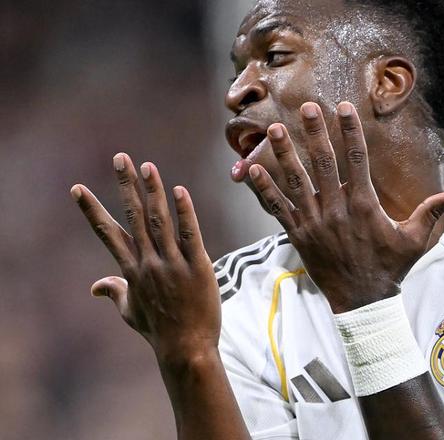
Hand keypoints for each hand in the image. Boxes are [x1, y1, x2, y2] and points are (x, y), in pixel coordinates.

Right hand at [71, 154, 218, 363]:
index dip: (92, 209)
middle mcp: (148, 262)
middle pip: (133, 217)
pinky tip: (179, 190)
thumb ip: (114, 292)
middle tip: (120, 158)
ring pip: (159, 220)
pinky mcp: (197, 267)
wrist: (186, 348)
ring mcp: (172, 264)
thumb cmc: (158, 330)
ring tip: (147, 166)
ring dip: (153, 191)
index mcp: (131, 270)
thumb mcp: (130, 312)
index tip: (78, 188)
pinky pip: (189, 234)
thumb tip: (95, 286)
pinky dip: (184, 212)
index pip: (108, 233)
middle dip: (125, 185)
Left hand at [248, 102, 443, 312]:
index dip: (350, 131)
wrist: (362, 301)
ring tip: (274, 131)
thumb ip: (432, 213)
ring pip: (296, 182)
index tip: (345, 107)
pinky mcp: (298, 235)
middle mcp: (336, 209)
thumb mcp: (415, 240)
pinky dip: (264, 189)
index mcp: (363, 205)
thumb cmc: (390, 269)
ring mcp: (314, 222)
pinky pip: (277, 209)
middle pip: (323, 163)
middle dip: (315, 133)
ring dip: (284, 154)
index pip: (357, 159)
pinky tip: (250, 170)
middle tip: (306, 108)